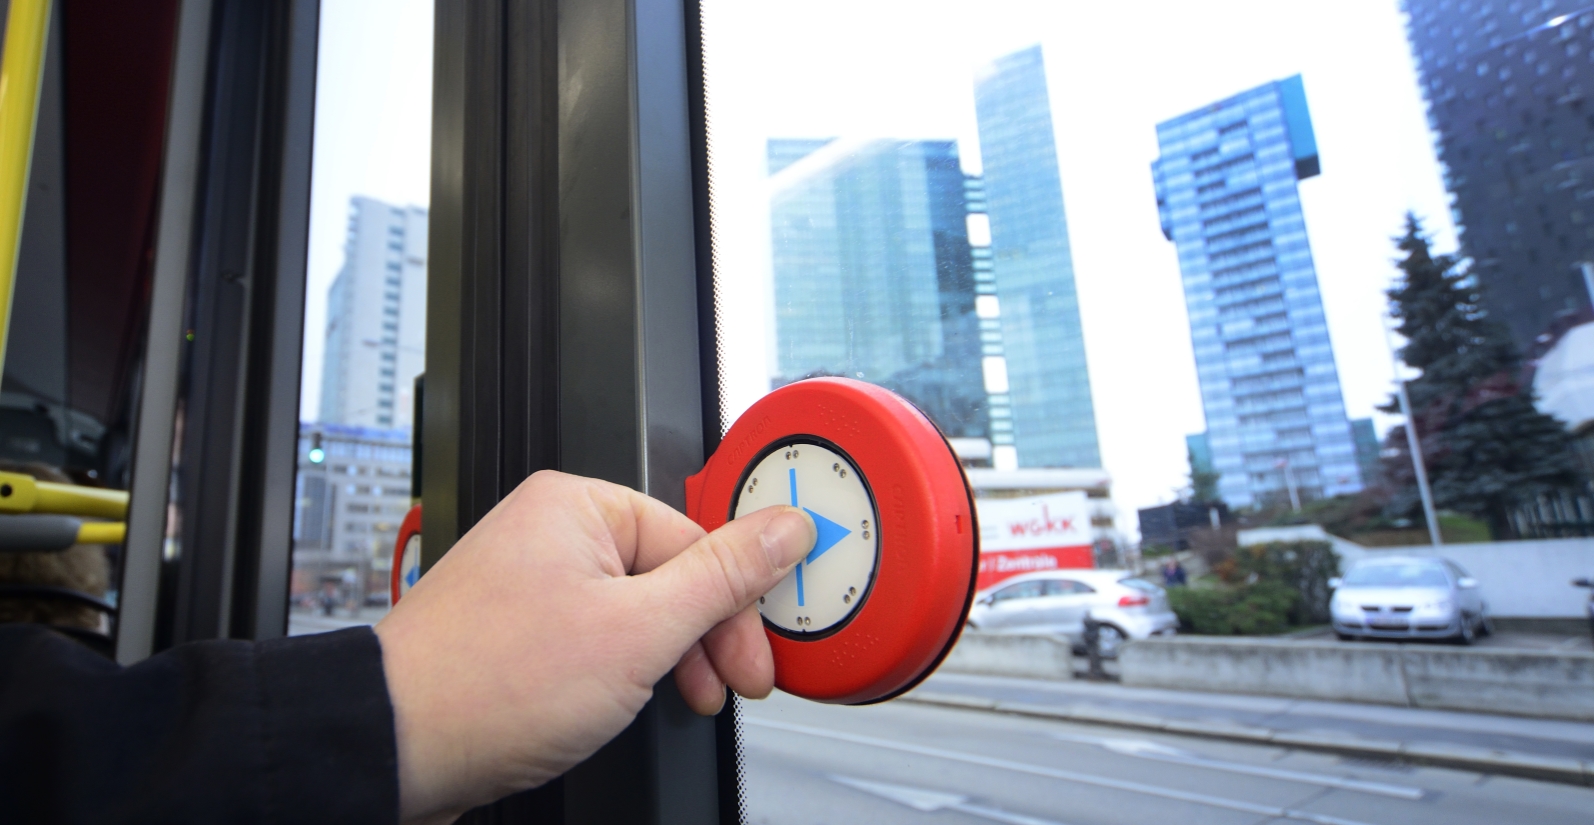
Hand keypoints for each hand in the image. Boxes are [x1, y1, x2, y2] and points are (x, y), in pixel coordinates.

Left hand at [373, 470, 814, 823]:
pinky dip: (625, 673)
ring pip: (638, 612)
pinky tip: (625, 703)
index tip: (757, 657)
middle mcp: (552, 533)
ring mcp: (532, 583)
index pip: (699, 541)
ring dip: (669, 661)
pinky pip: (599, 636)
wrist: (393, 748)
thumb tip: (785, 528)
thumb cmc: (489, 684)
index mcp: (580, 505)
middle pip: (671, 575)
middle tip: (726, 685)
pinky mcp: (519, 630)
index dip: (739, 607)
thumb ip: (723, 578)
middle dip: (706, 639)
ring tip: (675, 700)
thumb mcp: (638, 630)